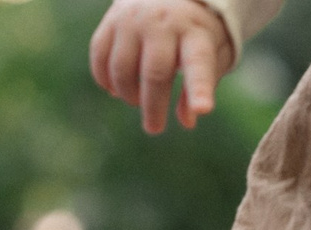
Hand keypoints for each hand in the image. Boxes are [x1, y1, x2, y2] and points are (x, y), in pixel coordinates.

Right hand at [90, 0, 234, 133]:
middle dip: (153, 107)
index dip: (200, 88)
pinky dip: (105, 80)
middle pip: (155, 73)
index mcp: (196, 32)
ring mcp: (134, 19)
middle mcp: (164, 22)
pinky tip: (116, 89)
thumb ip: (202, 84)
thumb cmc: (194, 29)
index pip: (198, 63)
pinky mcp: (112, 20)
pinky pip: (100, 58)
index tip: (203, 109)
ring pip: (123, 69)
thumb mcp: (210, 52)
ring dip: (128, 95)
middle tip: (154, 128)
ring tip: (136, 100)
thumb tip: (187, 121)